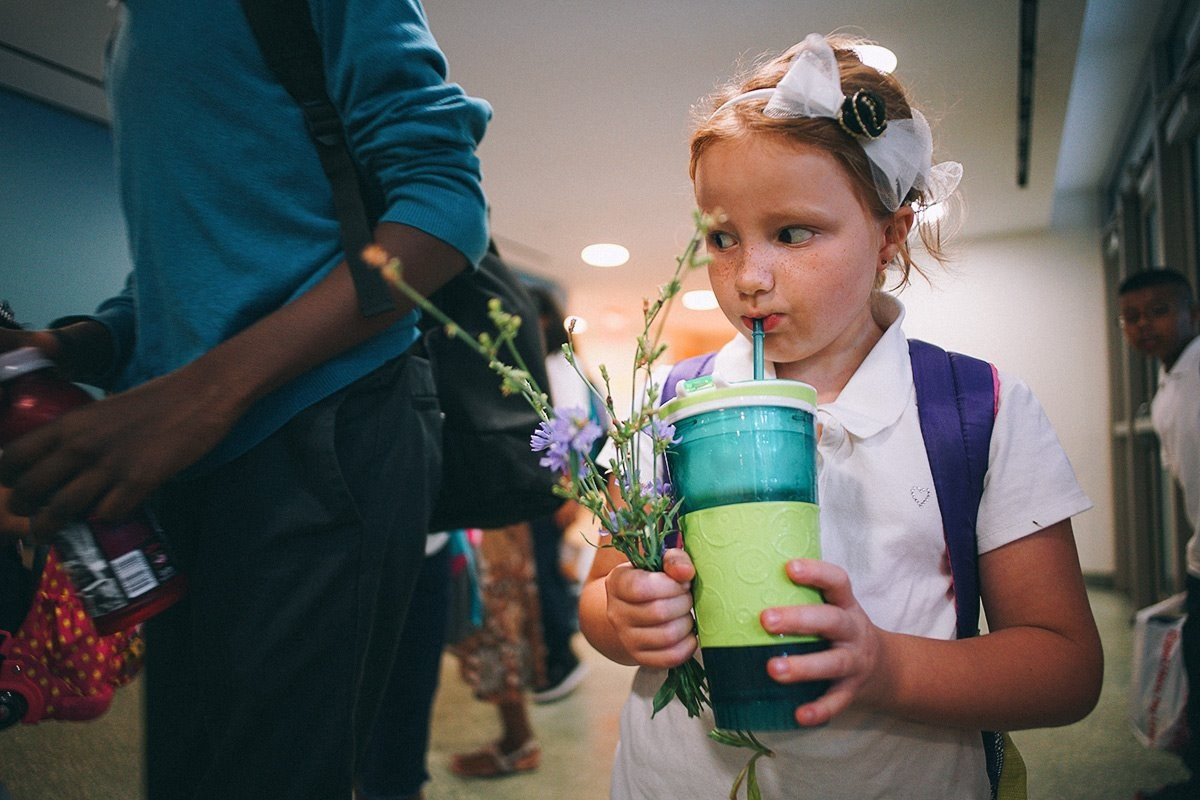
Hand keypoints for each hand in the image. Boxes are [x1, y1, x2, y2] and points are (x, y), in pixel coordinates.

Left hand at [0, 363, 241, 539]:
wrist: (201, 393)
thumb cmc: (157, 398)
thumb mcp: (105, 409)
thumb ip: (82, 433)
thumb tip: (68, 458)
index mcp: (70, 423)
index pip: (14, 456)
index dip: (9, 476)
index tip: (16, 485)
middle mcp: (81, 445)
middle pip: (31, 489)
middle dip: (23, 509)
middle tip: (29, 517)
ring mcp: (110, 465)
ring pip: (62, 509)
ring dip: (51, 527)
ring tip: (50, 535)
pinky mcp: (140, 481)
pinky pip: (108, 513)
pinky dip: (104, 519)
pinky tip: (107, 516)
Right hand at [603, 547, 697, 668]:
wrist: (632, 608)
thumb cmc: (652, 580)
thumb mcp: (658, 562)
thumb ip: (673, 559)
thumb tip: (685, 572)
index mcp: (617, 583)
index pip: (641, 588)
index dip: (670, 585)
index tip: (681, 581)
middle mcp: (616, 613)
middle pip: (659, 612)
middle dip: (684, 602)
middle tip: (687, 597)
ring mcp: (627, 638)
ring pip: (667, 636)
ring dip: (687, 623)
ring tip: (686, 614)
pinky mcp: (641, 657)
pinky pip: (670, 657)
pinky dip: (687, 645)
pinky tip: (687, 633)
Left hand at [759, 558, 885, 726]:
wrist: (886, 668)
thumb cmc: (839, 630)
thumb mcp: (831, 608)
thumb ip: (799, 597)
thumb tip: (739, 582)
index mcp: (845, 605)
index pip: (837, 582)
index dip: (816, 573)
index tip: (789, 567)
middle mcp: (852, 631)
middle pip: (832, 621)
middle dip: (799, 620)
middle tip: (765, 620)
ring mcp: (855, 661)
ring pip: (833, 663)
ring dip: (803, 667)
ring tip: (773, 670)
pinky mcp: (852, 690)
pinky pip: (837, 701)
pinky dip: (819, 709)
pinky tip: (798, 715)